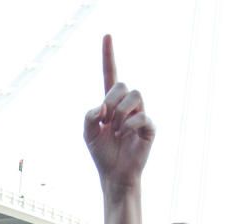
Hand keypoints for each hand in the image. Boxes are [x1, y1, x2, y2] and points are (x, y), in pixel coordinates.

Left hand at [84, 35, 154, 188]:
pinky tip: (123, 135)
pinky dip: (129, 125)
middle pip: (122, 84)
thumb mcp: (88, 134)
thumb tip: (103, 107)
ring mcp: (140, 115)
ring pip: (134, 95)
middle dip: (111, 100)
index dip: (108, 56)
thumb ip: (89, 116)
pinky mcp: (149, 128)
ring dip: (120, 112)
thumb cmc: (102, 154)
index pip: (110, 75)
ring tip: (115, 129)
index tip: (107, 35)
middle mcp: (127, 106)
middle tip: (106, 121)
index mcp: (111, 103)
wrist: (114, 174)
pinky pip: (142, 116)